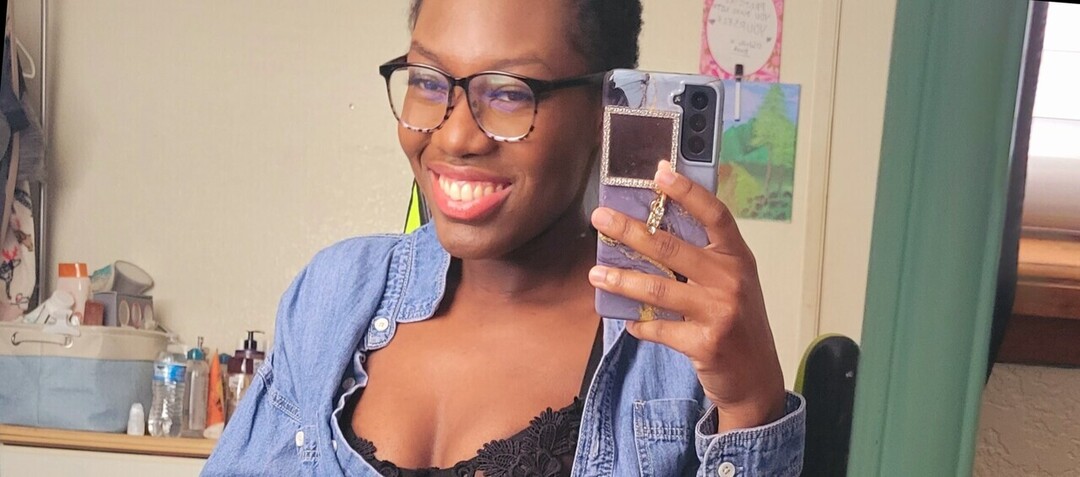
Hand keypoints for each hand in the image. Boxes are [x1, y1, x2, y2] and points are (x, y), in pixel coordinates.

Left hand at [589, 161, 785, 431]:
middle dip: (630, 231)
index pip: (715, 215)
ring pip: (658, 289)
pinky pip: (658, 328)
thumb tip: (649, 232)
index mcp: (738, 258)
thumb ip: (704, 258)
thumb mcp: (732, 283)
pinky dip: (638, 324)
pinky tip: (627, 320)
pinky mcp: (704, 344)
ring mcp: (719, 313)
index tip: (659, 172)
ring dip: (621, 280)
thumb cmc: (737, 321)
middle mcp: (731, 281)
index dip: (688, 191)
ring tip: (596, 274)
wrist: (756, 376)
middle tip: (600, 218)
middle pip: (672, 248)